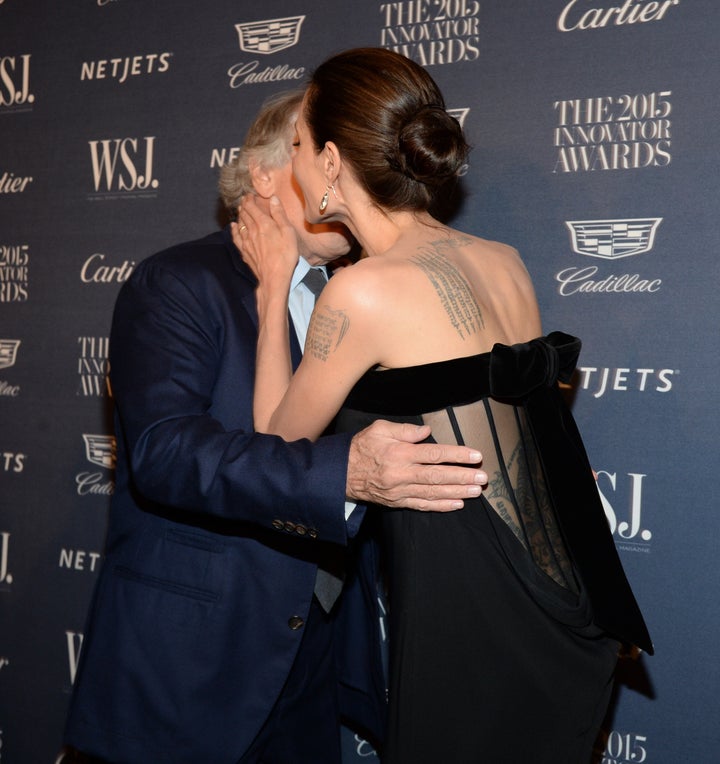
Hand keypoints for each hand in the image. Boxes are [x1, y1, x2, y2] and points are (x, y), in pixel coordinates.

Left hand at [232, 194, 297, 287]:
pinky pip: (236, 237)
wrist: (274, 277)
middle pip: (245, 214)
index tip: (250, 194)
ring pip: (240, 224)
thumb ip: (280, 215)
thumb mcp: (288, 232)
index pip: (252, 207)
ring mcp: (247, 242)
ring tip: (241, 209)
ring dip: (240, 215)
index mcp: (263, 224)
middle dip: (244, 205)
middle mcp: (252, 231)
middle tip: (245, 199)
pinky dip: (234, 230)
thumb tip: (273, 199)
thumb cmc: (285, 255)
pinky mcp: (245, 252)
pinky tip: (233, 226)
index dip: (250, 199)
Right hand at [347, 419, 487, 511]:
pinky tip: (457, 504)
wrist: (340, 474)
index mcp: (399, 452)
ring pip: (433, 492)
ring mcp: (400, 490)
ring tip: (476, 491)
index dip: (457, 455)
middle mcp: (401, 473)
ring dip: (457, 492)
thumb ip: (405, 429)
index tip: (475, 456)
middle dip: (462, 477)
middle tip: (483, 477)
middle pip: (437, 476)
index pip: (434, 454)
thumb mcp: (379, 428)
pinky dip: (441, 506)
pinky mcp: (397, 502)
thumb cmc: (362, 447)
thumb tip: (427, 431)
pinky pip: (422, 505)